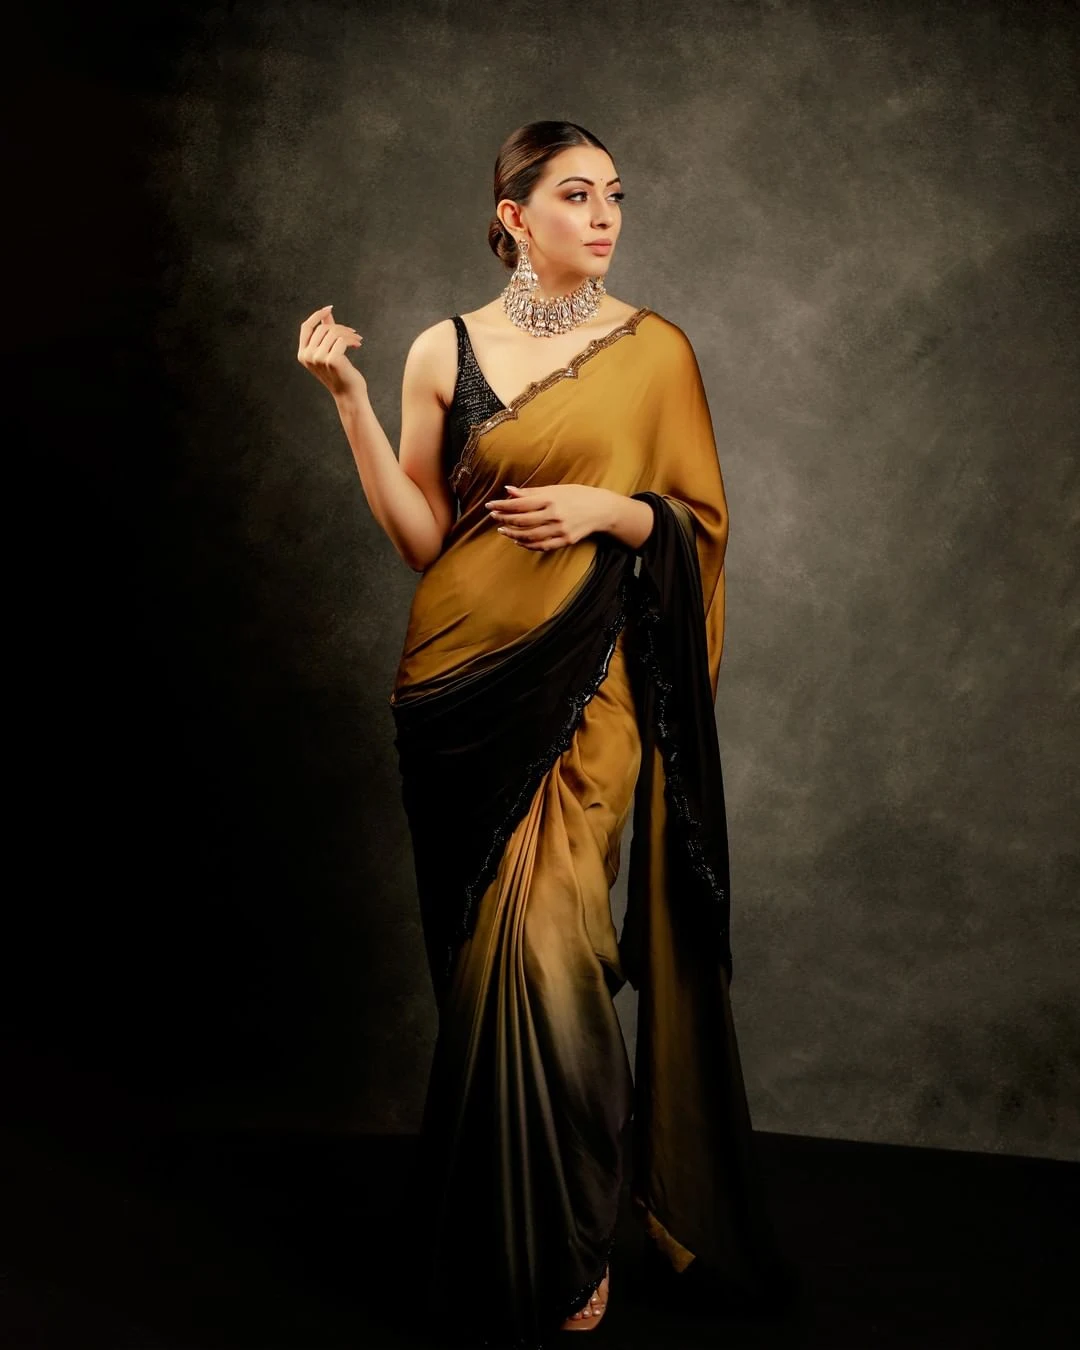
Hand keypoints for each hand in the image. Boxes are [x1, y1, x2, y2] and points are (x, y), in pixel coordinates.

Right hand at [297, 304, 366, 397]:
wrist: (349, 395)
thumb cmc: (341, 373)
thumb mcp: (330, 350)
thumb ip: (327, 331)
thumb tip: (326, 312)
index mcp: (303, 354)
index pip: (306, 327)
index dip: (317, 315)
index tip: (329, 308)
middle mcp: (307, 356)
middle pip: (323, 328)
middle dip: (340, 327)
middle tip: (354, 334)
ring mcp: (318, 358)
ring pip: (334, 332)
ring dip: (349, 334)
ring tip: (357, 340)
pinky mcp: (331, 360)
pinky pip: (342, 339)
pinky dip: (352, 340)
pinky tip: (358, 345)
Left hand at [484, 484, 613, 550]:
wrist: (602, 509)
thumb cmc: (578, 495)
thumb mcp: (556, 489)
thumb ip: (531, 492)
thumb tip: (508, 491)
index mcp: (551, 499)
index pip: (520, 504)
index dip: (502, 506)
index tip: (490, 506)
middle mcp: (555, 515)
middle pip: (522, 520)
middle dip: (504, 519)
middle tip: (493, 517)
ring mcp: (560, 530)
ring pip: (529, 535)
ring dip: (512, 534)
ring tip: (502, 531)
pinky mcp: (565, 540)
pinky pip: (542, 545)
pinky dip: (528, 544)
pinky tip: (518, 541)